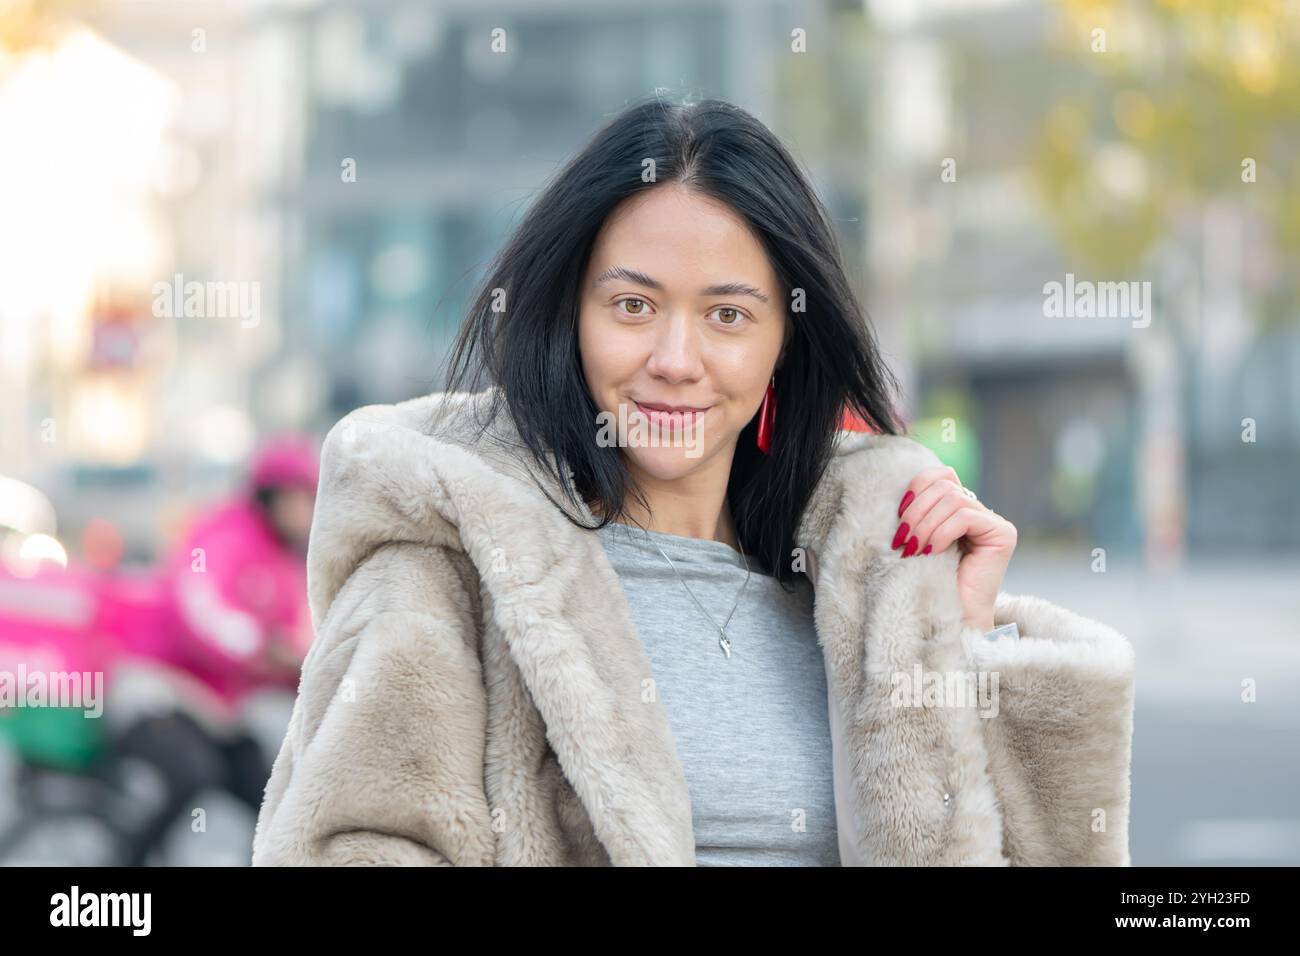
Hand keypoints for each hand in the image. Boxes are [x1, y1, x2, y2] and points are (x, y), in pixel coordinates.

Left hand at [891, 465, 1017, 631]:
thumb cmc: (927, 582)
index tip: (899, 518)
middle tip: (902, 540)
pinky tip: (932, 552)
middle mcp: (980, 511)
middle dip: (917, 511)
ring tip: (914, 550)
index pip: (941, 475)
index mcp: (959, 509)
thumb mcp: (916, 539)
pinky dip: (942, 532)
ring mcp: (994, 522)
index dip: (917, 489)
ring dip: (925, 524)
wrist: (949, 619)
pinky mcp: (1003, 533)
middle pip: (945, 485)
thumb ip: (918, 512)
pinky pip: (965, 516)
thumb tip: (901, 489)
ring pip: (953, 498)